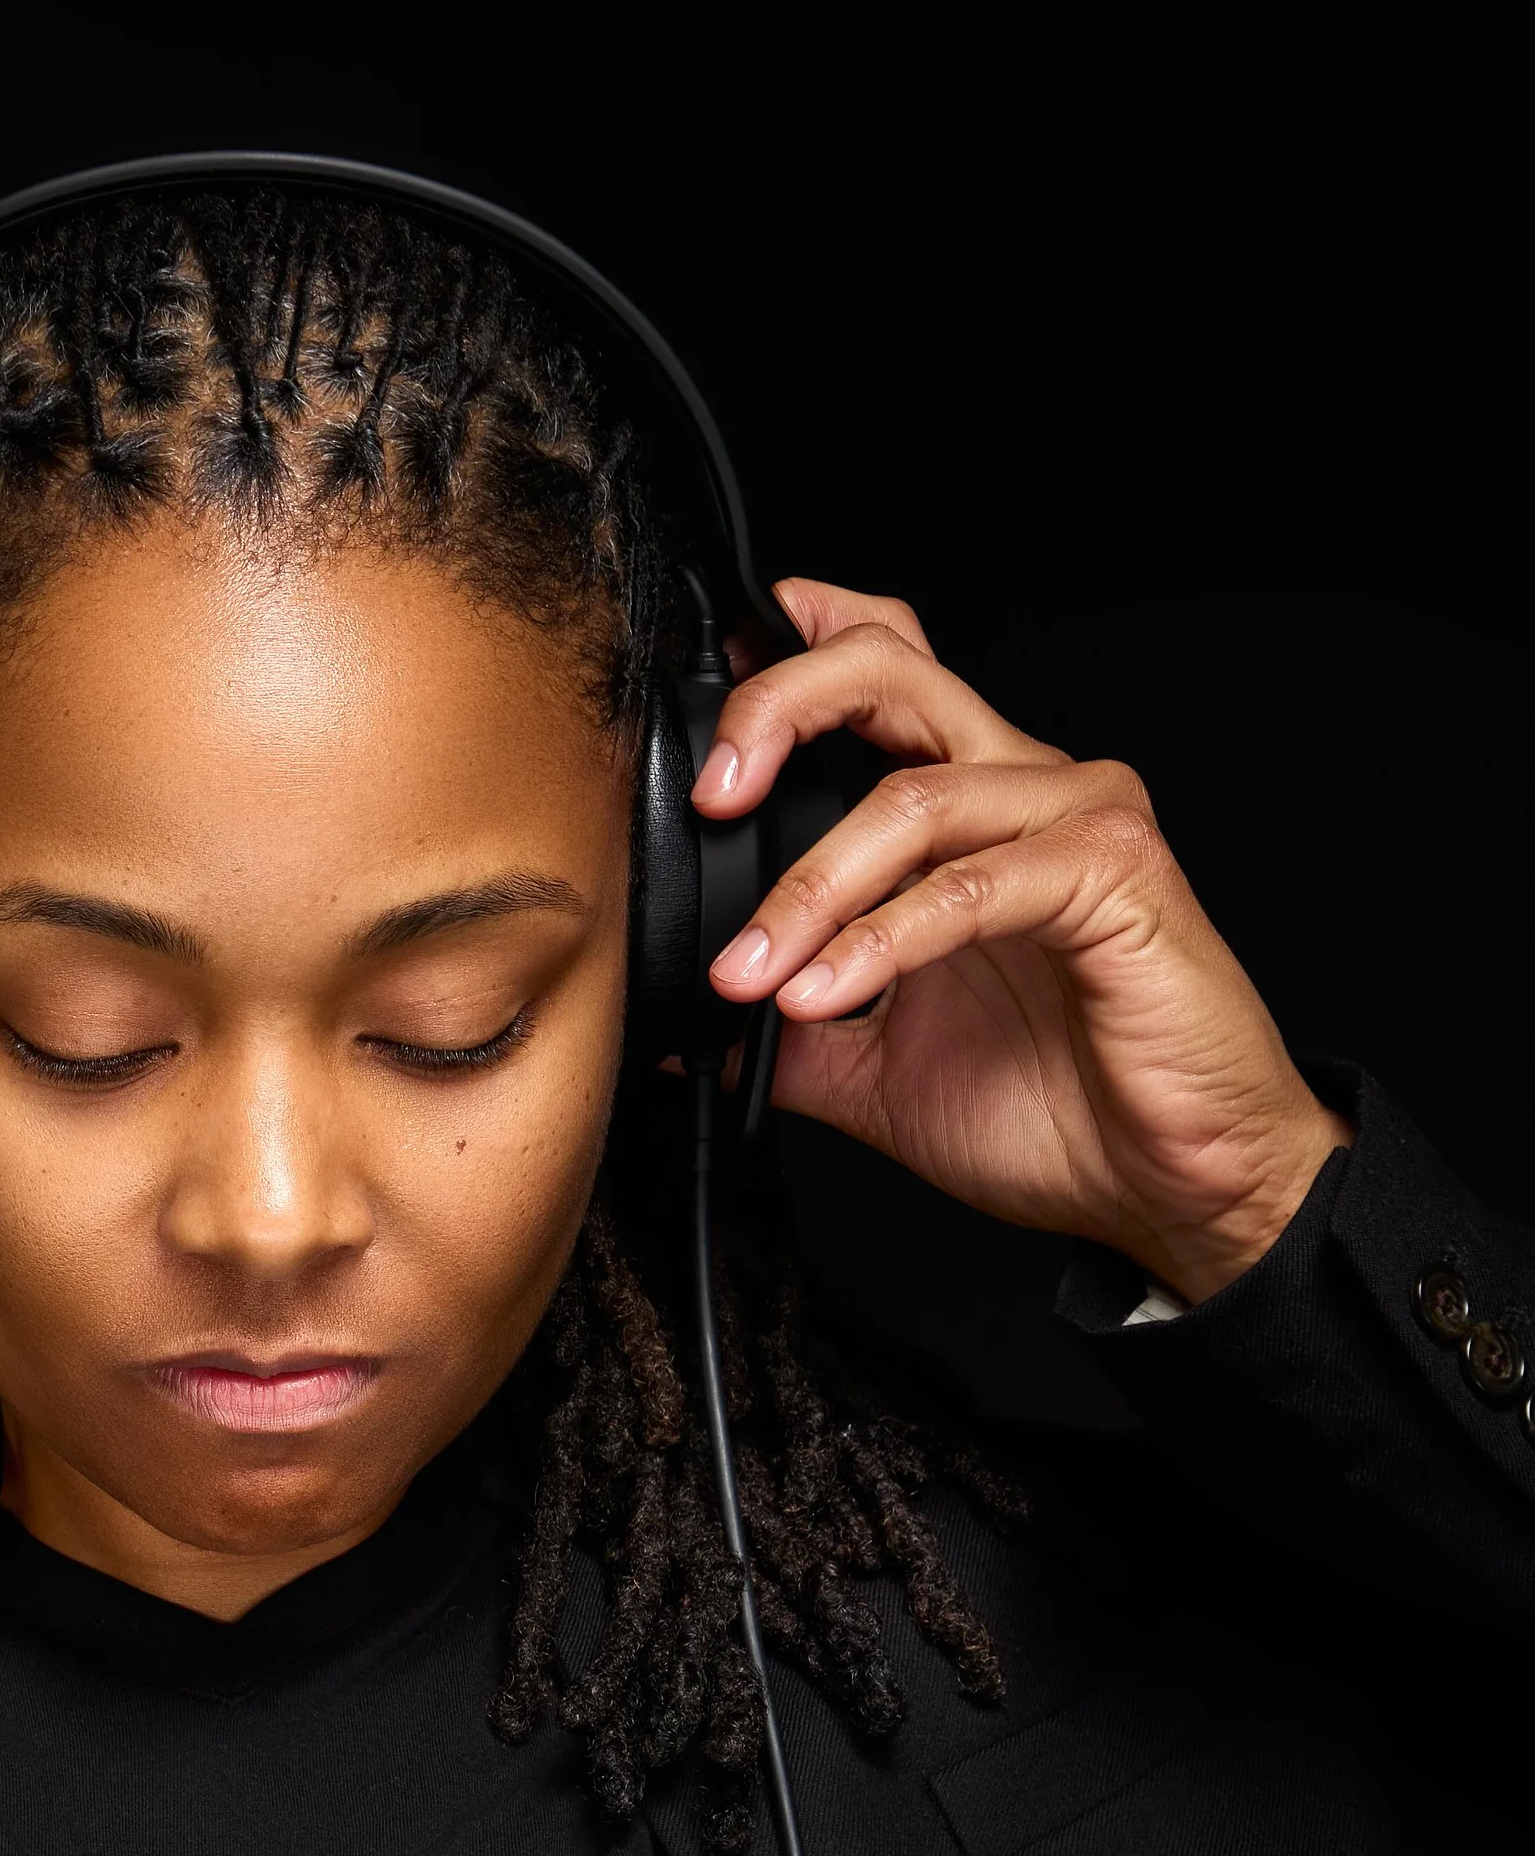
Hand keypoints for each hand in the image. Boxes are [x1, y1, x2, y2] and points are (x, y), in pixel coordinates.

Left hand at [698, 581, 1348, 1302]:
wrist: (1172, 1188)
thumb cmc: (1056, 1114)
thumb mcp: (873, 1073)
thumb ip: (786, 1031)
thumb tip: (684, 1023)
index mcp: (966, 811)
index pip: (875, 679)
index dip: (783, 667)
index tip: (700, 738)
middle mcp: (1022, 786)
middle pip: (891, 670)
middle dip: (778, 712)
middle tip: (714, 802)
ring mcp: (1076, 818)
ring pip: (914, 794)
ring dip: (809, 887)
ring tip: (750, 973)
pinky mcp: (1116, 873)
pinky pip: (971, 886)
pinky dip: (879, 940)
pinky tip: (823, 993)